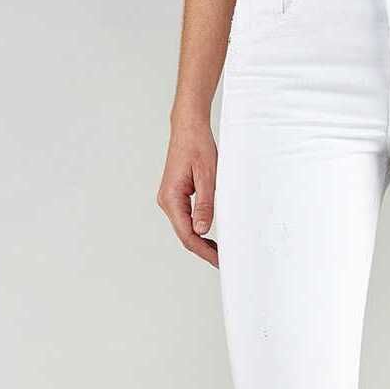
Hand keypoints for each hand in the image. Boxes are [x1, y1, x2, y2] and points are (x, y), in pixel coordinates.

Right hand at [157, 119, 218, 267]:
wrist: (189, 127)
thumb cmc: (197, 146)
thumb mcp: (207, 176)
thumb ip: (204, 205)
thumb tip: (201, 230)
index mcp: (171, 198)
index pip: (187, 234)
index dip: (204, 251)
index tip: (219, 260)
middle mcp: (167, 201)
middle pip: (185, 235)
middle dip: (203, 250)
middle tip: (223, 261)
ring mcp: (170, 200)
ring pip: (185, 229)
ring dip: (201, 242)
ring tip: (220, 252)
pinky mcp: (176, 197)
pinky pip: (186, 220)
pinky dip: (199, 230)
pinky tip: (210, 236)